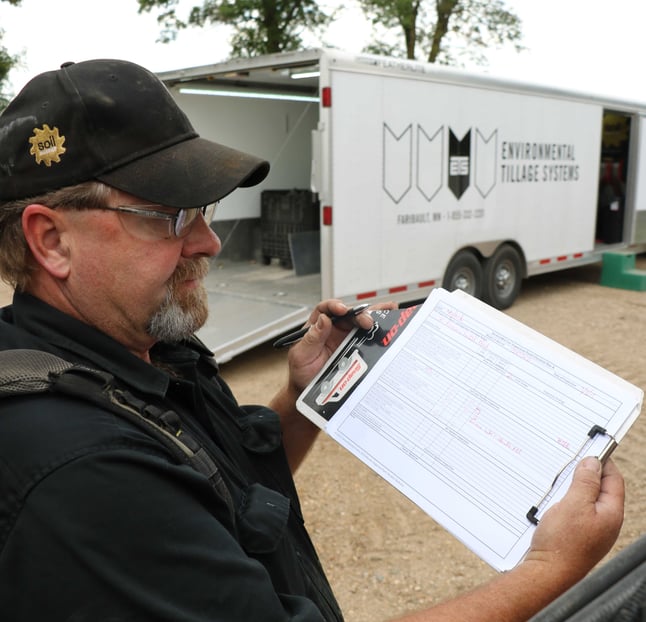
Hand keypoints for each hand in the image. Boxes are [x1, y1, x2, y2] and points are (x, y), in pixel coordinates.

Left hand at [286, 299, 397, 392]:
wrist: (309, 392)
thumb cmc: (301, 373)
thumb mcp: (301, 356)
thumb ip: (311, 338)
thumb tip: (324, 319)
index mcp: (318, 327)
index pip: (326, 309)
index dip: (334, 306)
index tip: (342, 309)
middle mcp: (333, 330)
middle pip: (349, 315)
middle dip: (360, 314)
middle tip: (367, 321)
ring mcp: (346, 340)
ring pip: (361, 324)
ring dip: (375, 316)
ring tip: (388, 311)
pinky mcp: (356, 350)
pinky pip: (368, 338)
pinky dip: (379, 331)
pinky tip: (389, 326)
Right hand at [524, 456, 623, 582]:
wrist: (548, 573)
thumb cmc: (563, 543)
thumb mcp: (574, 504)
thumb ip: (586, 482)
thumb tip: (593, 463)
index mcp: (611, 514)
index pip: (613, 479)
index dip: (603, 462)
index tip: (590, 448)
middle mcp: (605, 522)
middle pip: (601, 488)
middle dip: (587, 473)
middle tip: (572, 461)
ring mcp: (592, 529)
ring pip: (587, 498)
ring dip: (575, 486)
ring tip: (561, 480)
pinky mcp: (578, 534)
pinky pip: (576, 509)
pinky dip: (567, 499)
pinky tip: (554, 500)